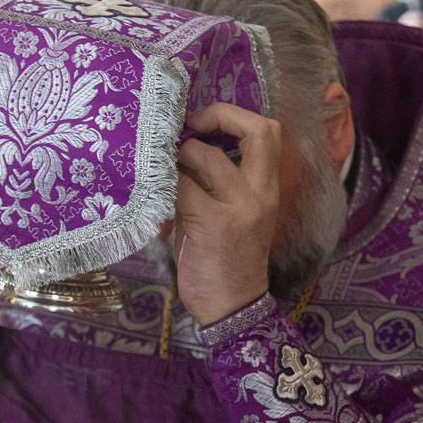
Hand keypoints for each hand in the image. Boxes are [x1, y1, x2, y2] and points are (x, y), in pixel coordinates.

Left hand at [172, 103, 280, 324]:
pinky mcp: (213, 224)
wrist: (232, 308)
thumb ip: (214, 181)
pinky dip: (163, 185)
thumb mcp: (232, 214)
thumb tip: (179, 145)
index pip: (268, 131)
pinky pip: (181, 187)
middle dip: (217, 116)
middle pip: (258, 130)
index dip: (234, 115)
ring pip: (208, 156)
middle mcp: (261, 194)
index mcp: (268, 189)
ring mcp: (240, 208)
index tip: (203, 123)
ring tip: (164, 168)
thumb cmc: (226, 260)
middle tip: (187, 127)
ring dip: (179, 155)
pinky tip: (153, 195)